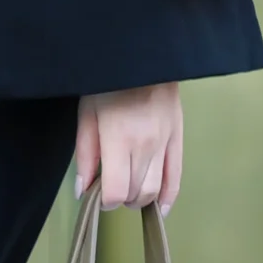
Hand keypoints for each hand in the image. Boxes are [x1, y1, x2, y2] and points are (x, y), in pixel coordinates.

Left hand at [74, 82, 181, 214]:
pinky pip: (176, 178)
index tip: (97, 194)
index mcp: (119, 139)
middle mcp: (145, 146)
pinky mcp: (178, 138)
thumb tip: (83, 189)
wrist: (144, 56)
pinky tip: (159, 206)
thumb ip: (85, 154)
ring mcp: (165, 143)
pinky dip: (167, 197)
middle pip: (136, 193)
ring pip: (155, 190)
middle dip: (121, 199)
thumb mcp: (87, 113)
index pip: (117, 192)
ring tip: (129, 191)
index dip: (104, 201)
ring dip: (140, 198)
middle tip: (111, 187)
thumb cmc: (108, 82)